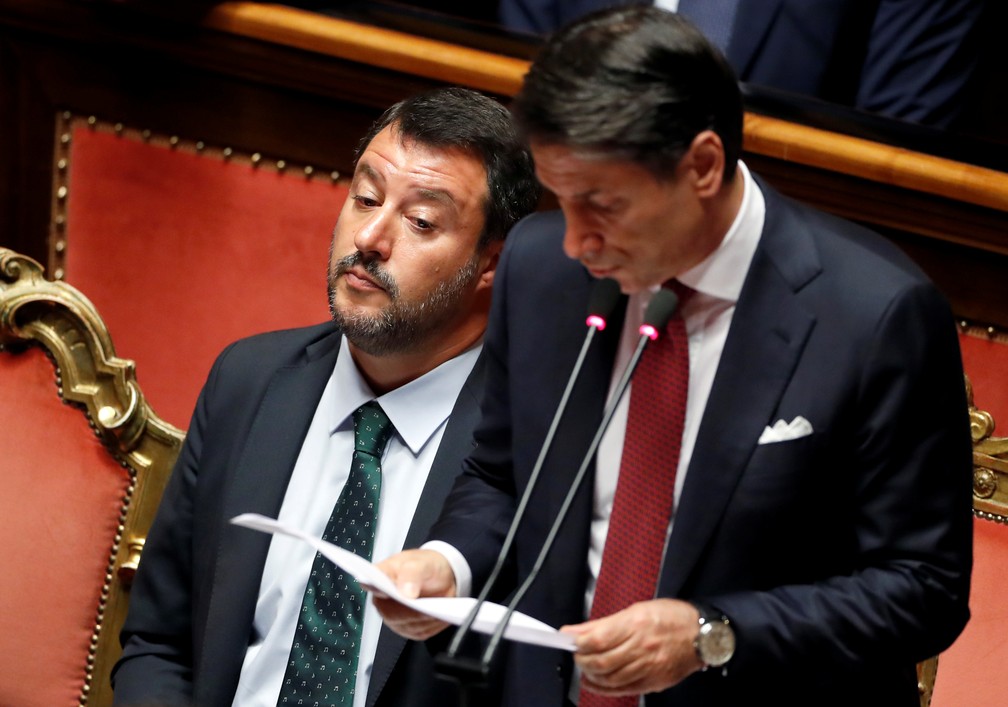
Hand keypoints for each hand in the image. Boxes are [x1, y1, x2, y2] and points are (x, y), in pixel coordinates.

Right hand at [371, 549, 456, 639]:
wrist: (442, 577)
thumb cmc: (426, 566)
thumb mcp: (423, 563)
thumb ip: (412, 573)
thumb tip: (405, 592)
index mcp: (380, 576)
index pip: (370, 584)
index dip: (378, 590)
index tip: (390, 592)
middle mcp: (382, 599)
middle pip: (391, 614)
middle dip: (412, 611)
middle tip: (428, 605)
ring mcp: (394, 616)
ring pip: (407, 626)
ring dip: (425, 618)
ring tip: (438, 608)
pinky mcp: (408, 628)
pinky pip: (420, 632)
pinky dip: (432, 624)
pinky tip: (440, 614)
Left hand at [562, 599, 703, 695]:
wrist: (702, 635)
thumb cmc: (671, 617)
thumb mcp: (637, 609)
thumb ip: (605, 623)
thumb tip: (579, 630)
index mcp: (636, 624)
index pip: (597, 638)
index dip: (577, 641)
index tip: (566, 638)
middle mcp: (641, 647)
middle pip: (601, 661)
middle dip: (582, 659)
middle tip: (576, 653)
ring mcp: (648, 667)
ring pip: (610, 678)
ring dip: (590, 674)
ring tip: (584, 666)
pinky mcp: (653, 682)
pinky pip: (623, 689)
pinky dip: (604, 688)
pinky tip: (594, 682)